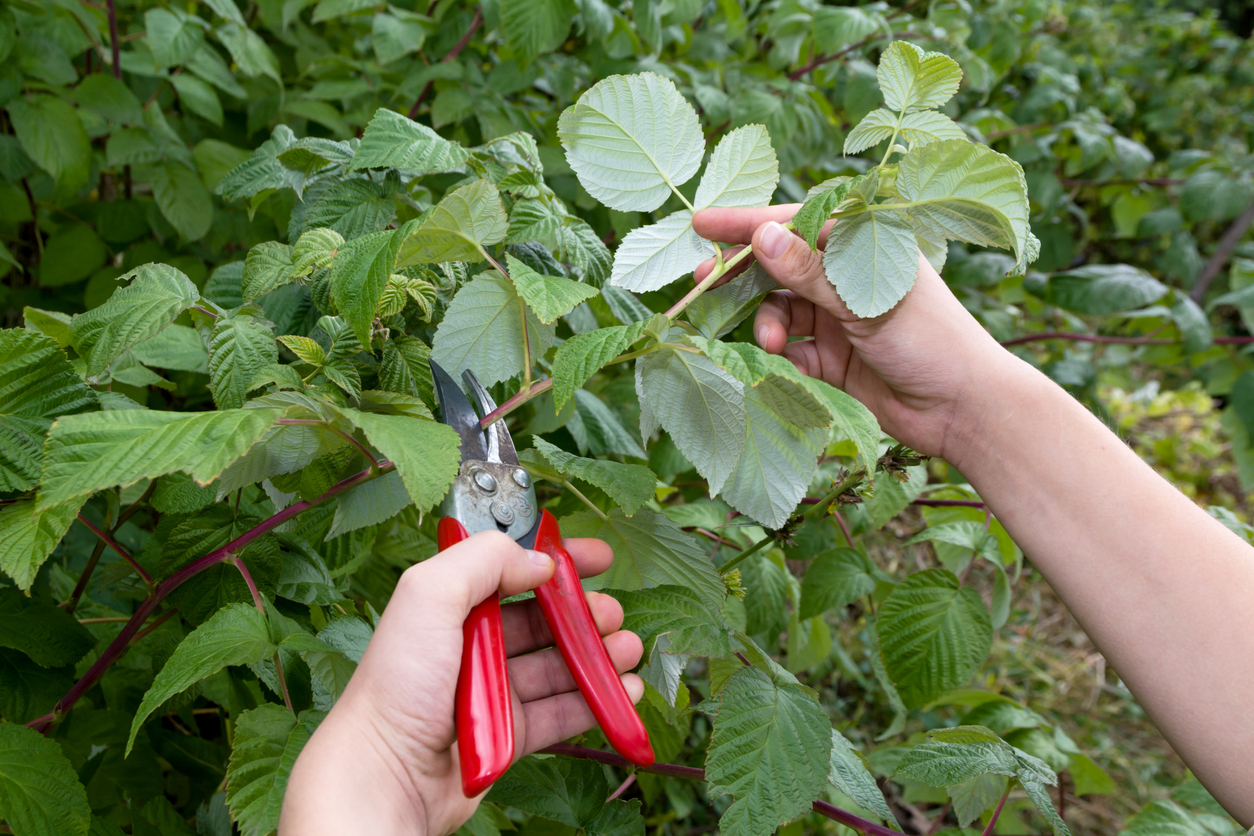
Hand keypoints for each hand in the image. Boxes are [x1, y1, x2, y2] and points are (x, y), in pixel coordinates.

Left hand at [280, 532, 644, 835]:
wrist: (387, 775)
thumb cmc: (398, 685)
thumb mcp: (429, 596)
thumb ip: (483, 560)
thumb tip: (538, 559)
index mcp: (451, 605)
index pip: (511, 569)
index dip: (556, 559)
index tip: (597, 557)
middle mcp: (472, 645)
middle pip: (542, 619)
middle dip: (585, 612)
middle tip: (615, 612)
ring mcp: (492, 691)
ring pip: (558, 665)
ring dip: (598, 655)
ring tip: (628, 650)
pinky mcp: (508, 734)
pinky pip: (561, 712)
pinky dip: (595, 701)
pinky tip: (623, 692)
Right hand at [692, 206, 1016, 461]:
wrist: (962, 408)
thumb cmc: (930, 339)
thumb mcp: (864, 301)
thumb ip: (809, 271)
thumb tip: (762, 234)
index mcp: (863, 245)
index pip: (795, 222)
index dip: (746, 223)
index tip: (700, 224)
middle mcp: (845, 277)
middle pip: (778, 266)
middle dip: (742, 276)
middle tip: (703, 285)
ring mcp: (836, 318)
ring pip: (779, 310)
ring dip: (767, 324)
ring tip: (772, 344)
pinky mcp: (830, 359)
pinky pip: (789, 351)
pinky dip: (780, 358)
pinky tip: (781, 365)